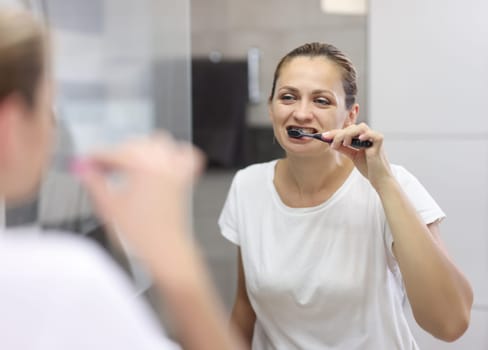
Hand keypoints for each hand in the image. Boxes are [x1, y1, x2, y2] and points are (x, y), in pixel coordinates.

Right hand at [75, 134, 203, 266]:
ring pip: (158, 142)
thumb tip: (83, 168)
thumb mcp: (108, 206)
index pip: (113, 153)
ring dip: (141, 148)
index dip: (95, 157)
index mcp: (141, 166)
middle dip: (115, 154)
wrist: (164, 248)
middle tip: (100, 168)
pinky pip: (186, 154)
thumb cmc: (141, 233)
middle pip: (133, 145)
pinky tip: (162, 161)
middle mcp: (161, 163)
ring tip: (127, 163)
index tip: (85, 162)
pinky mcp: (184, 178)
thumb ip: (93, 182)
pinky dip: (175, 153)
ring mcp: (175, 168)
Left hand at [323, 123, 392, 189]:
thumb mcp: (353, 156)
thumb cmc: (369, 168)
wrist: (379, 179)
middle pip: (352, 128)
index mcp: (362, 138)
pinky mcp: (380, 144)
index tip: (323, 137)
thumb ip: (344, 148)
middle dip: (338, 133)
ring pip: (361, 127)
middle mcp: (368, 136)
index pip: (347, 131)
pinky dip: (366, 135)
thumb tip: (331, 143)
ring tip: (344, 143)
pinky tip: (359, 139)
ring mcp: (374, 139)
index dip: (335, 133)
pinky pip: (375, 135)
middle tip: (329, 141)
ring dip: (349, 133)